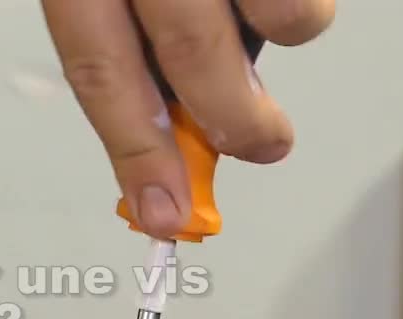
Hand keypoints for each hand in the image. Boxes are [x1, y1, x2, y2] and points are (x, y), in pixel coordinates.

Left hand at [42, 0, 333, 238]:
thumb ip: (133, 53)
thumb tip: (175, 142)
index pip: (102, 75)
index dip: (137, 153)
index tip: (165, 214)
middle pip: (193, 54)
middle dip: (233, 119)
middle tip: (260, 145)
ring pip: (274, 14)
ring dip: (278, 41)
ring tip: (264, 29)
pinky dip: (300, 8)